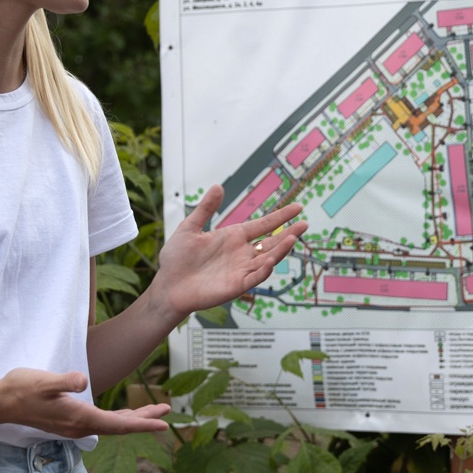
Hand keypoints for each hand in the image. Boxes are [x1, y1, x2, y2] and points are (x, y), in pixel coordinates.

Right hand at [0, 368, 171, 436]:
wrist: (0, 402)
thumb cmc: (22, 388)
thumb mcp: (43, 380)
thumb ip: (64, 381)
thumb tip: (83, 381)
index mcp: (80, 417)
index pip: (119, 424)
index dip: (143, 423)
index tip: (164, 422)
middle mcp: (79, 426)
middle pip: (120, 426)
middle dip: (144, 419)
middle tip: (166, 411)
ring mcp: (74, 426)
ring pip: (111, 425)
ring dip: (132, 419)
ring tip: (152, 412)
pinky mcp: (68, 421)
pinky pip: (100, 423)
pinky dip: (117, 419)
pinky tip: (121, 415)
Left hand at [152, 185, 307, 316]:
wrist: (168, 284)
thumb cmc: (177, 258)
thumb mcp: (190, 227)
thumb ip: (205, 209)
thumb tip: (218, 186)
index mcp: (233, 237)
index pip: (263, 225)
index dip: (280, 217)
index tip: (298, 208)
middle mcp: (241, 253)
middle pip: (271, 242)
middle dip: (289, 234)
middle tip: (304, 224)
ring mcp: (240, 270)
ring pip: (267, 259)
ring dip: (280, 250)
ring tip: (292, 238)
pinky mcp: (235, 286)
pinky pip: (254, 277)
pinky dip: (264, 269)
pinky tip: (270, 260)